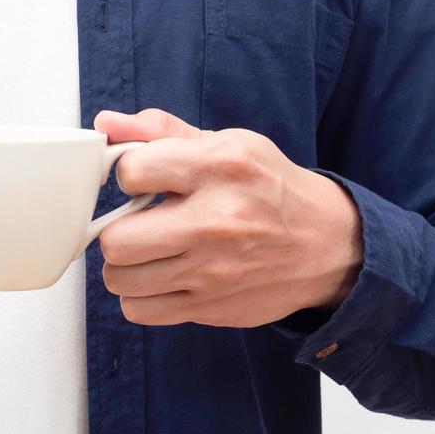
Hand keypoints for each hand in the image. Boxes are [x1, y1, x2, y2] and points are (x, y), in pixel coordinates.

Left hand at [94, 108, 362, 326]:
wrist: (327, 246)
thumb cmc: (270, 189)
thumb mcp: (227, 143)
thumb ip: (162, 131)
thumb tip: (107, 123)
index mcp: (221, 167)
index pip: (132, 172)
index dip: (128, 174)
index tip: (143, 180)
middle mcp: (217, 221)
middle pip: (117, 239)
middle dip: (118, 228)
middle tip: (138, 222)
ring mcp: (213, 271)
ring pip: (120, 278)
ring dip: (126, 265)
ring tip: (150, 250)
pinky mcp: (210, 308)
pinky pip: (139, 310)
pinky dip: (141, 296)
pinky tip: (162, 276)